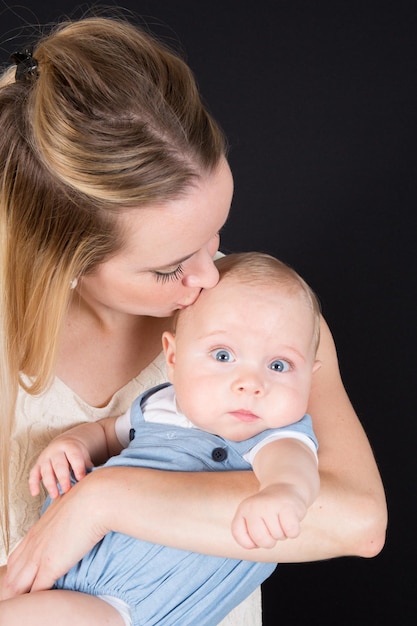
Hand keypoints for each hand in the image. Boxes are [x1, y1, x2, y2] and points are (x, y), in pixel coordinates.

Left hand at [0, 474, 105, 598]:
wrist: (95, 499)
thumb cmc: (88, 500)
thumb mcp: (68, 507)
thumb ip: (63, 518)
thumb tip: (71, 518)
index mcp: (36, 531)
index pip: (16, 559)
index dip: (17, 572)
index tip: (24, 581)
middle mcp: (33, 544)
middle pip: (12, 576)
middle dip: (14, 589)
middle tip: (21, 599)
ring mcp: (39, 556)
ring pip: (17, 586)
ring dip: (21, 596)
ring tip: (27, 607)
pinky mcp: (51, 566)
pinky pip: (36, 592)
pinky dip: (37, 600)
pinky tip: (43, 605)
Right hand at [29, 436, 93, 497]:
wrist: (64, 443)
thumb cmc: (77, 453)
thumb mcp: (83, 455)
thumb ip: (87, 465)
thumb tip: (93, 479)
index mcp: (70, 446)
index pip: (74, 457)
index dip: (78, 468)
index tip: (81, 479)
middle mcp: (56, 451)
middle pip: (59, 464)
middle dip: (62, 478)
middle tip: (67, 490)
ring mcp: (45, 457)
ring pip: (45, 470)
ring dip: (49, 483)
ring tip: (55, 496)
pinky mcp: (37, 464)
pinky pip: (33, 474)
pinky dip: (33, 484)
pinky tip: (35, 493)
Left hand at [231, 484, 307, 548]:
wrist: (286, 488)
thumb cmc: (268, 512)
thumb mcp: (252, 520)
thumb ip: (246, 535)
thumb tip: (252, 545)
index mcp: (243, 509)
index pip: (239, 534)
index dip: (251, 541)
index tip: (258, 532)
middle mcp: (254, 505)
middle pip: (260, 540)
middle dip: (270, 541)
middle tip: (273, 528)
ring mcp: (270, 505)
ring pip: (277, 536)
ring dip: (282, 534)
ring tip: (281, 519)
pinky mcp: (287, 506)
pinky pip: (291, 532)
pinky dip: (294, 532)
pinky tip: (292, 520)